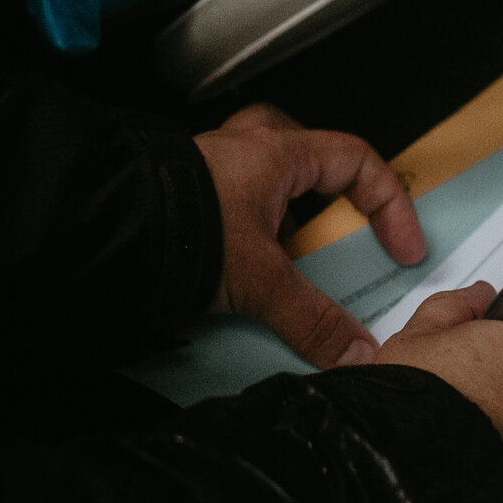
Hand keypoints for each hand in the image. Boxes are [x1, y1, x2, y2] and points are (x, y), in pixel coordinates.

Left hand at [194, 104, 425, 368]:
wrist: (101, 230)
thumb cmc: (177, 228)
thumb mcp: (259, 280)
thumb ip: (312, 320)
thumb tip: (356, 351)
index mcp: (276, 153)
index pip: (357, 161)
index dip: (389, 205)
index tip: (400, 248)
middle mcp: (244, 151)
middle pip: (308, 155)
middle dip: (330, 195)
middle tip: (341, 233)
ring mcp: (212, 171)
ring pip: (267, 178)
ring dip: (286, 216)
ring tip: (294, 262)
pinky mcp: (187, 198)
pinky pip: (235, 206)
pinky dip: (251, 235)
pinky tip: (246, 271)